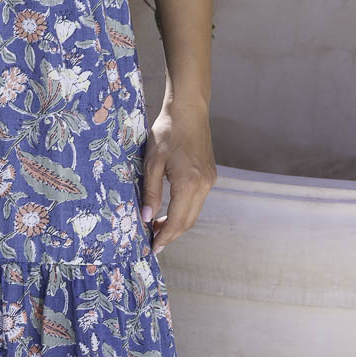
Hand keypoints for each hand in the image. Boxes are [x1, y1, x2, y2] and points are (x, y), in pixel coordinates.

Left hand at [140, 99, 216, 253]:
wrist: (189, 109)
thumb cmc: (168, 131)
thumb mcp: (152, 162)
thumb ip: (150, 192)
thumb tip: (146, 217)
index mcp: (190, 184)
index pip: (178, 221)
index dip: (165, 237)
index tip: (152, 248)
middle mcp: (204, 185)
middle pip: (189, 221)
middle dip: (171, 234)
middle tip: (153, 241)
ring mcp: (210, 180)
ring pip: (194, 212)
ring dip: (178, 223)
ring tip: (157, 227)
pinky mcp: (210, 174)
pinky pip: (197, 200)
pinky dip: (184, 210)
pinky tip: (170, 209)